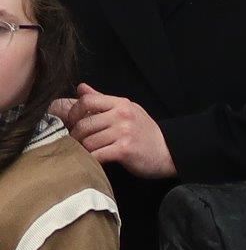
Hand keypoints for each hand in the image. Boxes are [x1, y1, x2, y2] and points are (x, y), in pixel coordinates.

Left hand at [50, 83, 175, 178]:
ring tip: (86, 152)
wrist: (169, 153)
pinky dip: (92, 159)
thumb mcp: (128, 111)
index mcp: (121, 104)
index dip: (73, 112)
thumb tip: (81, 88)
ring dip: (83, 150)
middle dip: (75, 136)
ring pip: (89, 141)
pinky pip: (98, 154)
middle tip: (76, 142)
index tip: (72, 122)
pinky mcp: (125, 150)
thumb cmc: (146, 133)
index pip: (87, 100)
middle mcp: (122, 116)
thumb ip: (103, 100)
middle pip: (84, 123)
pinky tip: (94, 161)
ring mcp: (124, 133)